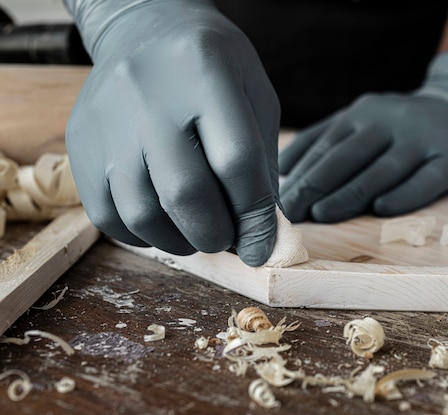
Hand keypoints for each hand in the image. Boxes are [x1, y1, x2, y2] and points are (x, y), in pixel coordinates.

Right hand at [64, 0, 279, 265]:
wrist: (144, 27)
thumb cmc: (212, 66)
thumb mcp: (253, 95)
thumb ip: (261, 161)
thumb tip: (261, 231)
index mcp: (205, 73)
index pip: (237, 162)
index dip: (256, 219)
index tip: (261, 248)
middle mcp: (149, 95)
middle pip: (184, 193)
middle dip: (214, 234)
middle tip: (227, 239)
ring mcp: (107, 119)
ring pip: (141, 212)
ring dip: (178, 241)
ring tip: (196, 233)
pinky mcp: (80, 141)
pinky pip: (106, 214)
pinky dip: (141, 234)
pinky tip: (162, 223)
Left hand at [279, 51, 447, 222]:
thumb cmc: (403, 124)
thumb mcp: (364, 118)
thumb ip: (326, 137)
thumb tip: (284, 166)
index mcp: (363, 113)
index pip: (326, 145)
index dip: (301, 174)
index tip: (278, 200)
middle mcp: (390, 122)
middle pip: (348, 157)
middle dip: (315, 185)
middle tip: (291, 212)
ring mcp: (423, 139)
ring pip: (382, 170)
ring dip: (350, 193)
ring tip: (322, 214)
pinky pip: (426, 180)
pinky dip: (404, 196)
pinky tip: (381, 211)